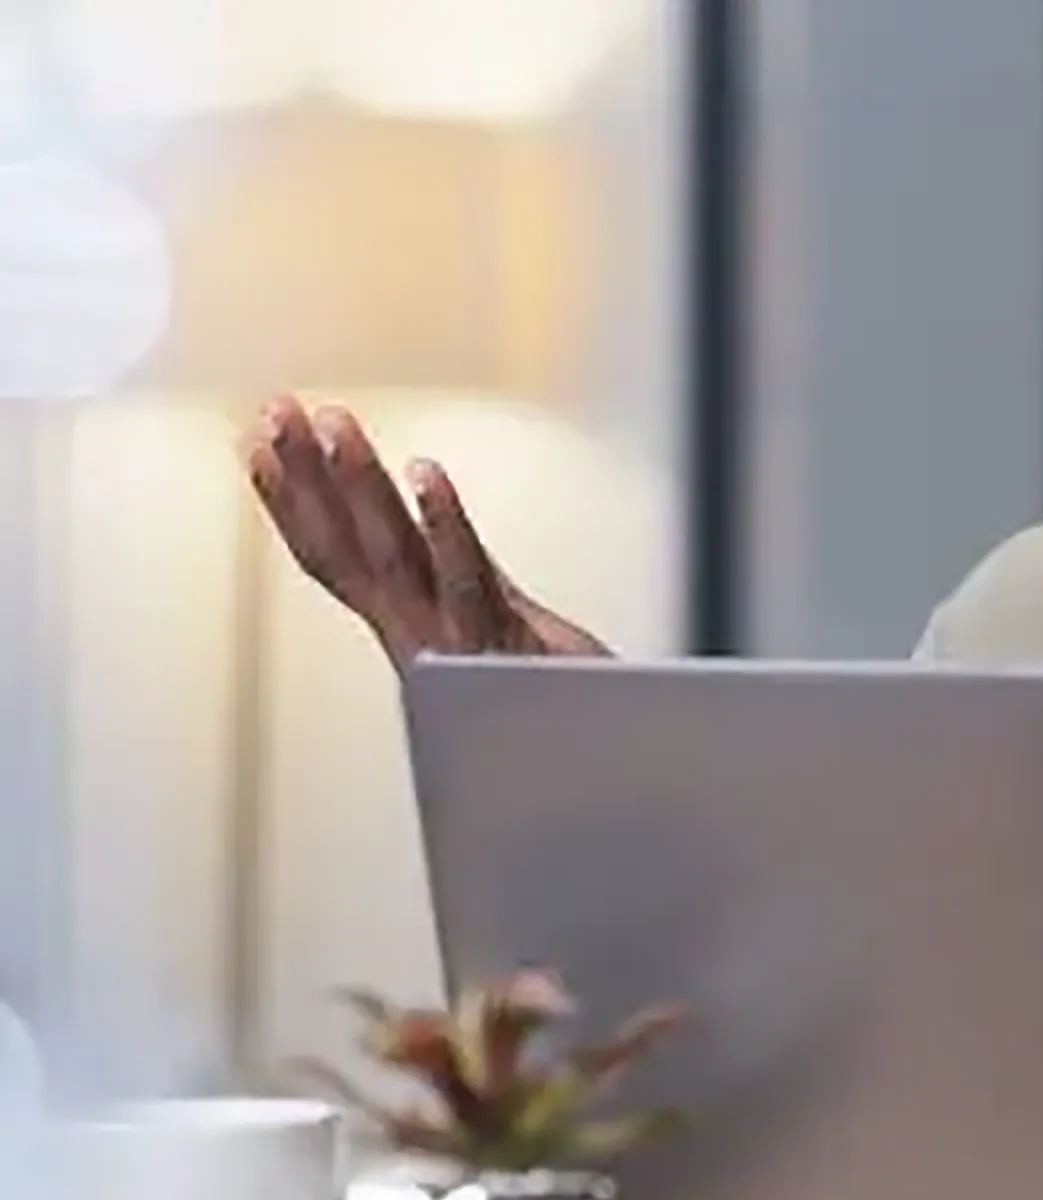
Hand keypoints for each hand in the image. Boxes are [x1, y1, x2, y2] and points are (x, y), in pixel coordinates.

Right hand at [243, 395, 610, 669]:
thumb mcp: (494, 624)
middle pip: (349, 547)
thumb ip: (461, 576)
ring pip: (394, 556)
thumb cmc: (559, 697)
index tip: (255, 439)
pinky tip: (426, 475)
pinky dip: (444, 526)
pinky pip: (466, 581)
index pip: (336, 554)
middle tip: (276, 410)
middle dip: (307, 479)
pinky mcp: (501, 646)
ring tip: (336, 425)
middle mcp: (419, 632)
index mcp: (411, 624)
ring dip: (360, 488)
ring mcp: (454, 640)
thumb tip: (431, 520)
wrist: (603, 761)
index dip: (291, 501)